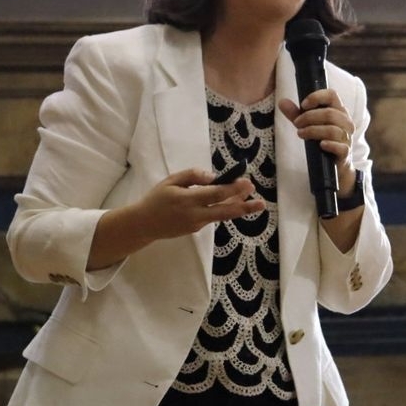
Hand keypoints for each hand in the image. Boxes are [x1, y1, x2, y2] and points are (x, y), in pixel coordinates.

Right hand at [134, 167, 264, 240]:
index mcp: (187, 200)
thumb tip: (213, 177)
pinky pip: (213, 216)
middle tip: (261, 203)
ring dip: (237, 207)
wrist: (145, 224)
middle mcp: (195, 214)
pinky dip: (224, 208)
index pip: (215, 194)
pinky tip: (232, 200)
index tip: (247, 182)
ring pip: (221, 215)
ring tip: (254, 201)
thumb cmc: (157, 198)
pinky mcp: (197, 229)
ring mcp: (197, 224)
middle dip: (244, 207)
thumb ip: (192, 176)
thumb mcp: (171, 181)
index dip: (233, 188)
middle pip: (224, 212)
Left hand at [278, 89, 355, 191]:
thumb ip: (295, 114)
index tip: (303, 105)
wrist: (333, 165)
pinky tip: (320, 145)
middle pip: (330, 113)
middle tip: (297, 123)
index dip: (317, 97)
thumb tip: (282, 102)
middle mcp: (346, 122)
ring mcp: (347, 138)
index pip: (332, 95)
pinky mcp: (345, 153)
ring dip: (313, 130)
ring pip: (333, 130)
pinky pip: (340, 147)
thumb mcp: (307, 125)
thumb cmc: (321, 139)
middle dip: (309, 117)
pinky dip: (330, 144)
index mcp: (338, 111)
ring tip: (301, 134)